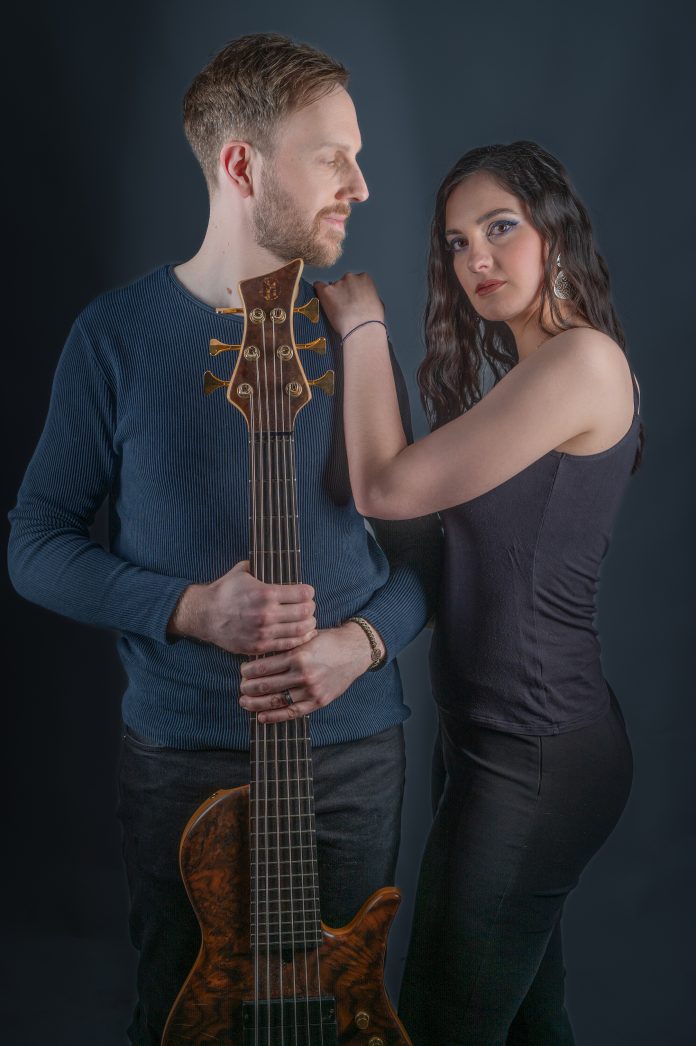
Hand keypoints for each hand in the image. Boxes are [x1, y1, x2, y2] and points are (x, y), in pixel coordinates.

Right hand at [168, 560, 315, 654]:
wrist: (205, 615)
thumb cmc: (225, 591)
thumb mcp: (243, 572)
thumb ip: (262, 566)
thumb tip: (278, 560)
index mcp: (266, 593)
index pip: (303, 594)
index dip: (309, 592)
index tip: (308, 591)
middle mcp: (267, 614)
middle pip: (305, 612)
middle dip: (311, 607)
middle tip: (309, 606)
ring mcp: (264, 632)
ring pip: (301, 630)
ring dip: (308, 624)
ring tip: (308, 620)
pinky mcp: (260, 646)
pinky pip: (288, 645)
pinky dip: (300, 639)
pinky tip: (303, 634)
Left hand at [238, 620, 381, 722]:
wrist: (354, 651)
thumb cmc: (328, 641)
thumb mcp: (305, 637)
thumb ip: (285, 647)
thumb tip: (259, 655)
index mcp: (298, 655)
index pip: (264, 667)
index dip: (248, 671)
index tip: (242, 672)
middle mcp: (304, 674)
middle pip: (267, 685)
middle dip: (248, 688)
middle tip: (240, 687)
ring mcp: (311, 690)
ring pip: (276, 701)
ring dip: (256, 704)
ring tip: (244, 702)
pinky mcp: (318, 701)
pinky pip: (292, 712)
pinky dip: (274, 716)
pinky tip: (261, 717)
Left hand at [315, 272, 384, 338]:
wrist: (362, 329)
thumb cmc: (372, 321)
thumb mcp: (378, 304)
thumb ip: (369, 296)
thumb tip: (365, 299)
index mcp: (365, 278)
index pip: (356, 280)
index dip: (354, 291)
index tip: (352, 300)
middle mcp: (351, 277)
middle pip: (343, 282)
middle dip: (343, 292)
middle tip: (343, 307)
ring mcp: (338, 283)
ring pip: (332, 287)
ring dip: (332, 296)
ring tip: (335, 311)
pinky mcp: (326, 291)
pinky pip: (318, 286)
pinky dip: (319, 292)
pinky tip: (321, 299)